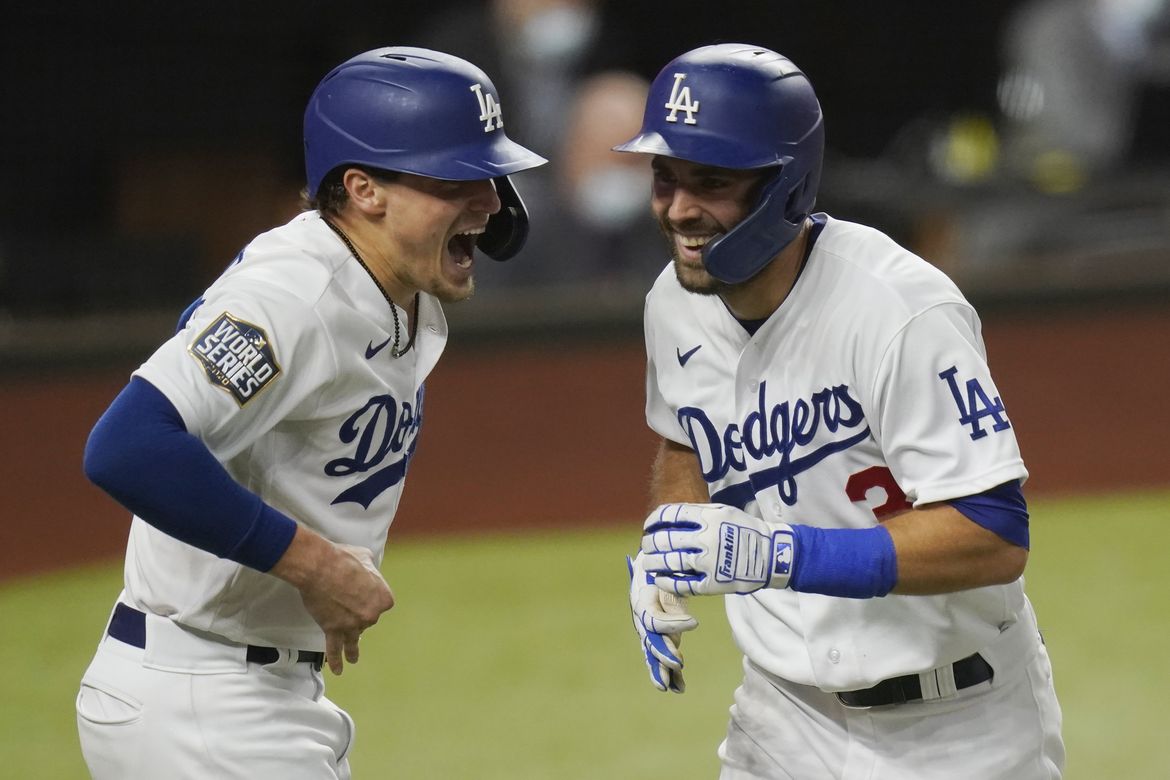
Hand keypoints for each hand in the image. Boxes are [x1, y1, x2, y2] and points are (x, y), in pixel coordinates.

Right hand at [272, 528, 394, 674]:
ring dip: (354, 650)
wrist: (321, 567)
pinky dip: (336, 660)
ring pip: (354, 640)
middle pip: (366, 620)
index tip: (361, 594)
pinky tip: (338, 670)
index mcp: (383, 598)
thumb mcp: (365, 557)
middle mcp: (371, 615)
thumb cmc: (343, 559)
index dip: (369, 597)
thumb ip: (370, 568)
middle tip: (344, 602)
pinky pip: (335, 649)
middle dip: (356, 614)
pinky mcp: (334, 630)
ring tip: (354, 659)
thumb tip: (369, 568)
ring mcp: (353, 625)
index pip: (381, 603)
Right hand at [627, 553, 697, 692]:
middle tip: (679, 663)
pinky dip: (670, 674)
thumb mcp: (664, 567)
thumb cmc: (661, 565)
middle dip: (663, 654)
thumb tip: (678, 586)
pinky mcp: (660, 638)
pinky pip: (661, 658)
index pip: (654, 619)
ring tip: (669, 686)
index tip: (694, 622)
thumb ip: (671, 578)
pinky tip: (678, 688)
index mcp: (641, 601)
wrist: (654, 566)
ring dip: (662, 671)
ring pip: (653, 655)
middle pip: (650, 642)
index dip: (673, 624)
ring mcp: (650, 632)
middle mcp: (642, 620)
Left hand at [641, 503, 794, 596]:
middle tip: (646, 545)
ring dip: (653, 562)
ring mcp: (708, 562)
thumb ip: (697, 512)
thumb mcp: (724, 511)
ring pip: (670, 562)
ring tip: (648, 563)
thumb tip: (668, 517)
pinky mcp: (712, 583)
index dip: (654, 521)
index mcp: (708, 518)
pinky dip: (666, 581)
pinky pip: (682, 584)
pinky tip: (660, 578)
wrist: (772, 555)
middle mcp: (706, 539)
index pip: (670, 515)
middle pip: (666, 539)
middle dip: (650, 542)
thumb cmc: (745, 530)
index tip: (648, 526)